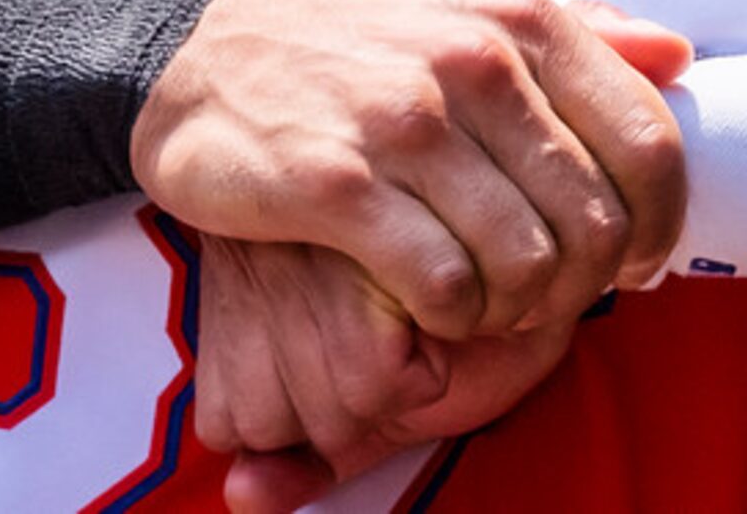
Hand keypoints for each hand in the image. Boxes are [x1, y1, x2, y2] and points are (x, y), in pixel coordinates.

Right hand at [131, 0, 689, 339]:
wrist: (205, 57)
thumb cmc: (359, 45)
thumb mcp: (469, 10)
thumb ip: (580, 33)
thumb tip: (677, 56)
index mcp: (523, 21)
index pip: (647, 141)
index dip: (659, 223)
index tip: (634, 258)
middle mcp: (475, 64)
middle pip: (594, 219)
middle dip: (586, 280)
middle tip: (551, 292)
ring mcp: (406, 124)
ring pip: (527, 262)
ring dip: (520, 305)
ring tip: (494, 300)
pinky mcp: (341, 186)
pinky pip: (446, 287)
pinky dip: (459, 317)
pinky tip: (441, 305)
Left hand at [189, 236, 579, 513]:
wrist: (522, 271)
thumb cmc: (436, 332)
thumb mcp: (344, 408)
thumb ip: (293, 462)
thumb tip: (244, 495)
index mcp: (236, 287)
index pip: (224, 423)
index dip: (293, 425)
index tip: (341, 366)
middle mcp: (258, 263)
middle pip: (266, 425)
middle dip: (338, 415)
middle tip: (383, 352)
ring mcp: (311, 256)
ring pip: (325, 410)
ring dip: (381, 399)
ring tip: (408, 336)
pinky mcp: (373, 258)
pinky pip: (377, 384)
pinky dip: (421, 378)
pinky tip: (433, 326)